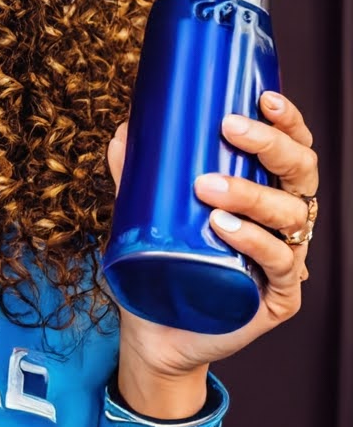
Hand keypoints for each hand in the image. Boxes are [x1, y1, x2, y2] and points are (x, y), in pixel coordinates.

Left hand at [107, 91, 317, 400]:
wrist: (155, 330)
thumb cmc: (160, 264)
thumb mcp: (144, 211)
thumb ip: (136, 172)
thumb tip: (127, 127)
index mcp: (265, 192)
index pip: (290, 148)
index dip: (287, 121)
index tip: (262, 96)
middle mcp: (284, 222)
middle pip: (300, 172)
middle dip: (270, 144)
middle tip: (230, 128)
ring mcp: (287, 259)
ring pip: (291, 215)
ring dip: (251, 193)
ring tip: (207, 186)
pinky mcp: (279, 297)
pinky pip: (280, 263)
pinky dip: (255, 241)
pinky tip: (225, 228)